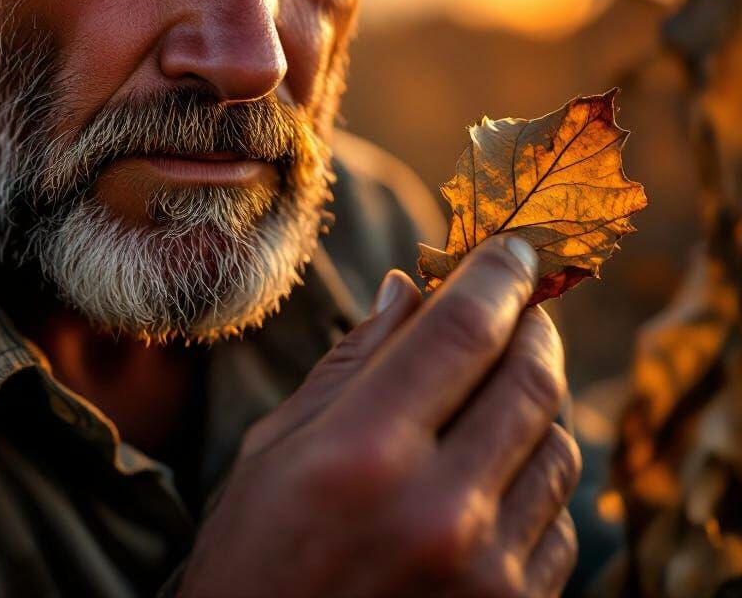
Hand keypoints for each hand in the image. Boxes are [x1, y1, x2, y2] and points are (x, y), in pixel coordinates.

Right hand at [180, 236, 579, 597]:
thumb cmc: (253, 555)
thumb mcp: (279, 446)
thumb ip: (353, 363)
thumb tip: (409, 288)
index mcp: (363, 451)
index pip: (462, 330)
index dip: (497, 274)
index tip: (510, 248)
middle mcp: (439, 510)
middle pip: (530, 380)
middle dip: (534, 324)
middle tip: (521, 300)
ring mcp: (488, 572)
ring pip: (558, 446)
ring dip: (539, 396)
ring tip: (502, 381)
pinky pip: (561, 518)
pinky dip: (538, 472)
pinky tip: (499, 463)